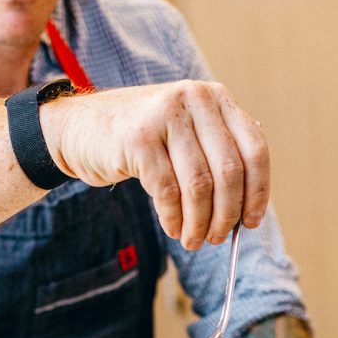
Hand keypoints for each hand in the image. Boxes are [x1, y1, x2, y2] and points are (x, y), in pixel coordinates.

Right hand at [46, 80, 269, 249]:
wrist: (80, 129)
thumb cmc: (142, 141)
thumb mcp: (187, 135)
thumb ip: (217, 158)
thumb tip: (247, 212)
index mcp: (216, 97)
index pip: (255, 149)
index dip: (257, 192)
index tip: (251, 222)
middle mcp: (195, 99)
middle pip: (229, 171)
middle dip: (226, 214)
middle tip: (216, 238)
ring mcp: (165, 115)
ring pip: (199, 185)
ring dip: (199, 223)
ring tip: (193, 240)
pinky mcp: (138, 139)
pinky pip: (168, 191)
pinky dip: (174, 218)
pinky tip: (173, 229)